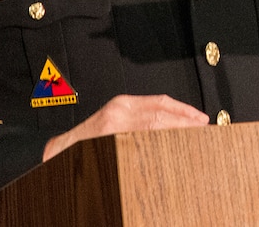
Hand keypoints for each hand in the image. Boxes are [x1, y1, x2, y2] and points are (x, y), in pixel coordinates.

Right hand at [43, 94, 208, 160]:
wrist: (52, 154)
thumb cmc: (83, 144)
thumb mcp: (112, 126)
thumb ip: (136, 125)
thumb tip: (171, 128)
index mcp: (122, 105)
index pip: (160, 103)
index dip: (184, 110)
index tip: (201, 118)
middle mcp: (119, 112)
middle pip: (162, 114)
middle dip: (187, 121)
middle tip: (206, 129)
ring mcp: (113, 127)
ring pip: (155, 126)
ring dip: (178, 131)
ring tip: (197, 137)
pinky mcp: (108, 140)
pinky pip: (141, 142)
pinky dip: (160, 142)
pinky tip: (172, 148)